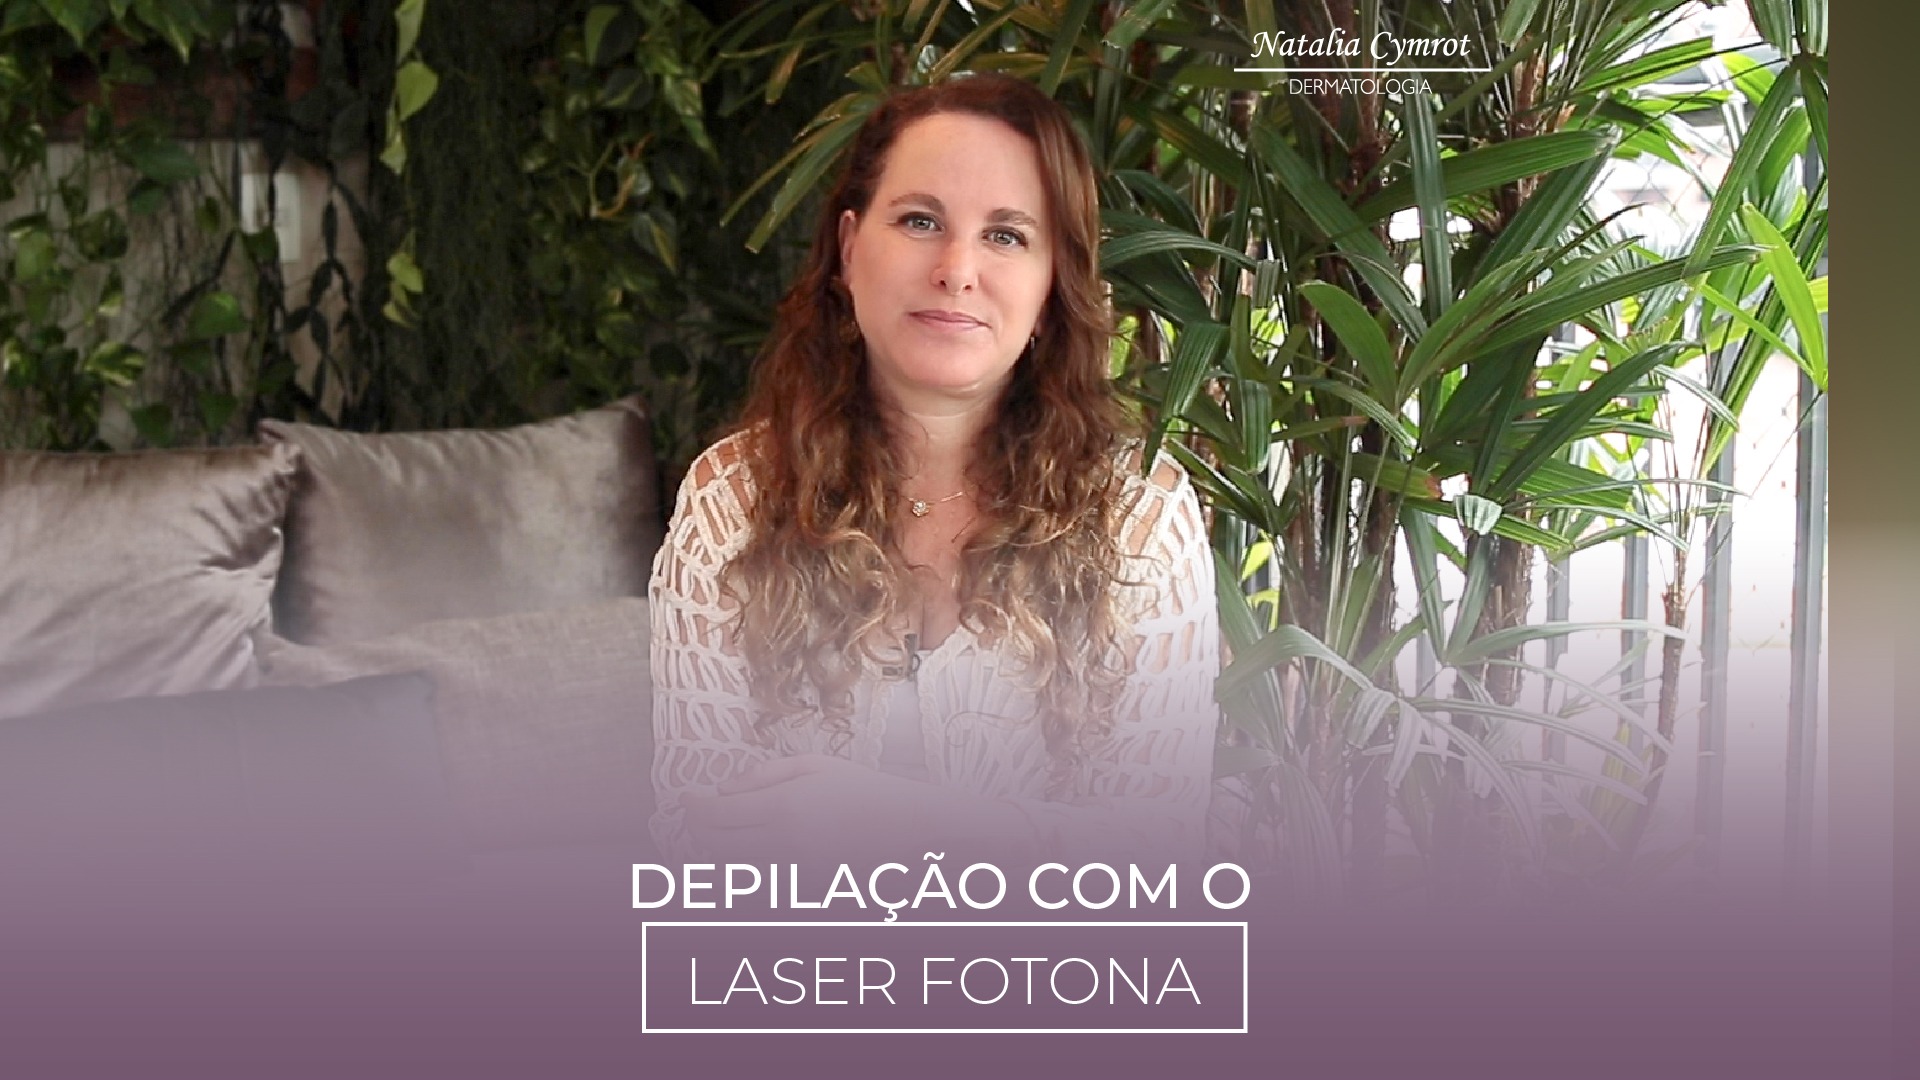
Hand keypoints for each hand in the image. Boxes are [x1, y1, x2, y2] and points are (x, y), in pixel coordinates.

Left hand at [679, 754, 1024, 862]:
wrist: (917, 832)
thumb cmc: (870, 793)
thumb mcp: (819, 766)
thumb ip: (764, 774)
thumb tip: (723, 789)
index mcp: (787, 807)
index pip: (714, 815)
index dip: (690, 808)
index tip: (684, 800)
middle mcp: (786, 845)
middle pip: (714, 849)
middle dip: (699, 833)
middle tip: (699, 819)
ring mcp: (796, 874)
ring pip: (733, 873)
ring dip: (719, 855)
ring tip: (726, 837)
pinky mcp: (806, 893)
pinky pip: (760, 889)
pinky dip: (746, 876)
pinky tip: (752, 860)